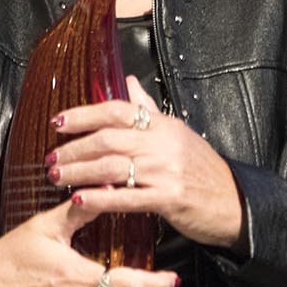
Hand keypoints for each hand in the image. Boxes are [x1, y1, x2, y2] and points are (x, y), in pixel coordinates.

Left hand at [48, 76, 246, 248]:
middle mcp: (163, 144)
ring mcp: (166, 171)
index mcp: (164, 125)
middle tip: (50, 158)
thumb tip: (130, 82)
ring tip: (57, 178)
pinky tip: (79, 200)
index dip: (84, 114)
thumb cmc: (204, 172)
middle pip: (108, 138)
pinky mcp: (169, 198)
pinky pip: (126, 197)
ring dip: (78, 172)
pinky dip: (99, 198)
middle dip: (74, 148)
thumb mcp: (179, 135)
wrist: (235, 204)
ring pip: (111, 166)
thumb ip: (149, 110)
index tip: (58, 122)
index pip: (117, 110)